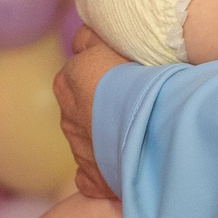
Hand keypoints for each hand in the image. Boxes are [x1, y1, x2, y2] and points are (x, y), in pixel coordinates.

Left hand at [57, 21, 125, 200]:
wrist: (150, 126)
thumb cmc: (134, 78)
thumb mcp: (109, 43)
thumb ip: (90, 39)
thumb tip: (81, 41)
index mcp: (68, 81)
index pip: (80, 67)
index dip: (104, 68)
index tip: (125, 71)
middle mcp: (67, 116)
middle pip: (85, 105)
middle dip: (104, 103)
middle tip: (137, 99)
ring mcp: (79, 150)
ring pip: (92, 138)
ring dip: (109, 133)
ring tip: (141, 128)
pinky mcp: (92, 178)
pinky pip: (95, 172)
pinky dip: (108, 167)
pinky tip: (130, 159)